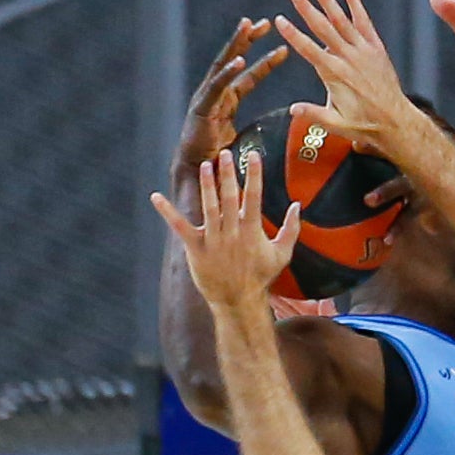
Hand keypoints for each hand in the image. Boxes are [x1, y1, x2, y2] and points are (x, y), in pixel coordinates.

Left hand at [152, 150, 299, 315]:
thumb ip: (291, 229)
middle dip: (228, 174)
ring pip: (209, 207)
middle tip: (225, 154)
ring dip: (206, 185)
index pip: (254, 197)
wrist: (238, 301)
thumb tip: (297, 206)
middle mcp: (232, 233)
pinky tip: (156, 197)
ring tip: (205, 165)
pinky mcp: (195, 248)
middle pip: (230, 198)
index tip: (253, 156)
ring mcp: (213, 240)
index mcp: (252, 231)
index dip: (254, 175)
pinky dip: (167, 212)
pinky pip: (179, 227)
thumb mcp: (282, 254)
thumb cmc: (261, 277)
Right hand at [172, 19, 288, 189]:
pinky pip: (216, 87)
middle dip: (248, 41)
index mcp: (227, 101)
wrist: (198, 175)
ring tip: (248, 27)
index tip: (284, 48)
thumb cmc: (220, 161)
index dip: (266, 62)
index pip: (249, 76)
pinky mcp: (201, 108)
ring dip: (236, 45)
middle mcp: (215, 95)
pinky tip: (239, 59)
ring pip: (223, 66)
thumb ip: (260, 132)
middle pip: (233, 61)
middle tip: (265, 22)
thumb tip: (281, 134)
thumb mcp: (246, 141)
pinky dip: (227, 73)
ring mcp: (206, 99)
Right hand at [273, 0, 421, 156]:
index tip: (280, 20)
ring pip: (342, 20)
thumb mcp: (336, 125)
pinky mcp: (376, 48)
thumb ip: (313, 115)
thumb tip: (292, 109)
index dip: (293, 34)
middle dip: (307, 8)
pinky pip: (364, 21)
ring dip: (328, 0)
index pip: (308, 49)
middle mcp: (348, 58)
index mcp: (335, 75)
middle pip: (323, 28)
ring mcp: (364, 51)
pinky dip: (355, 3)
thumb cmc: (365, 125)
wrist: (397, 122)